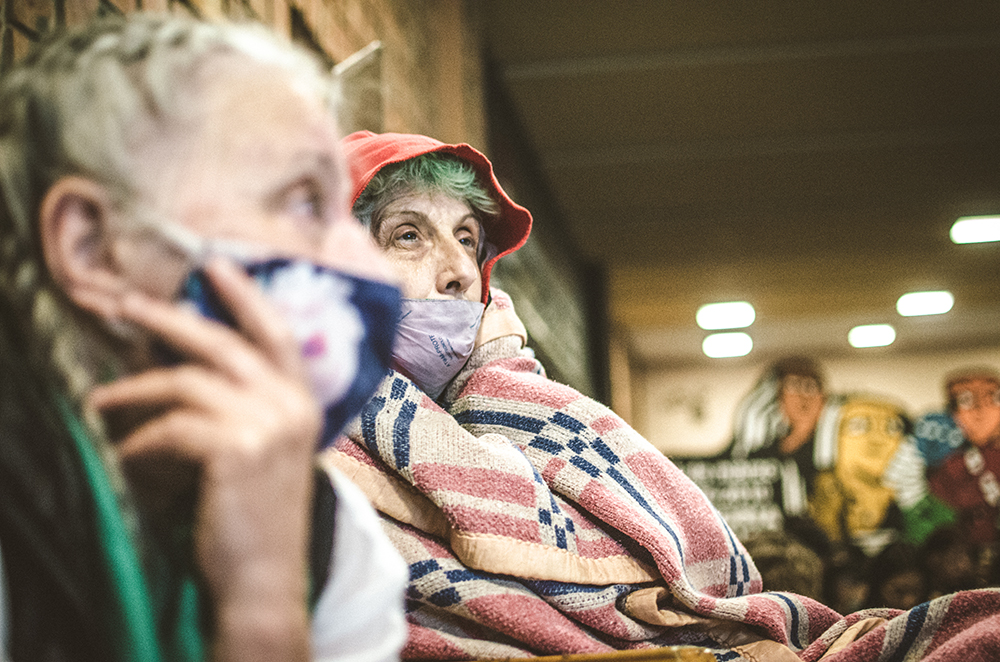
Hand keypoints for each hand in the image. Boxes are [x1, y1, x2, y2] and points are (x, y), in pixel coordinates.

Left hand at [89, 258, 318, 660]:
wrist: (265, 576)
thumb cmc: (257, 513)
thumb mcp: (266, 449)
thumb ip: (249, 404)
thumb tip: (187, 363)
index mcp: (304, 400)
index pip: (276, 332)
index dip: (245, 294)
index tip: (213, 264)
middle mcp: (291, 404)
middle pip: (221, 342)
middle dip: (167, 319)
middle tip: (123, 304)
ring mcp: (267, 423)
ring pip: (185, 382)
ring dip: (134, 390)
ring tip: (101, 402)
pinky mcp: (235, 448)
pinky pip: (169, 427)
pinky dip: (138, 441)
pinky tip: (125, 455)